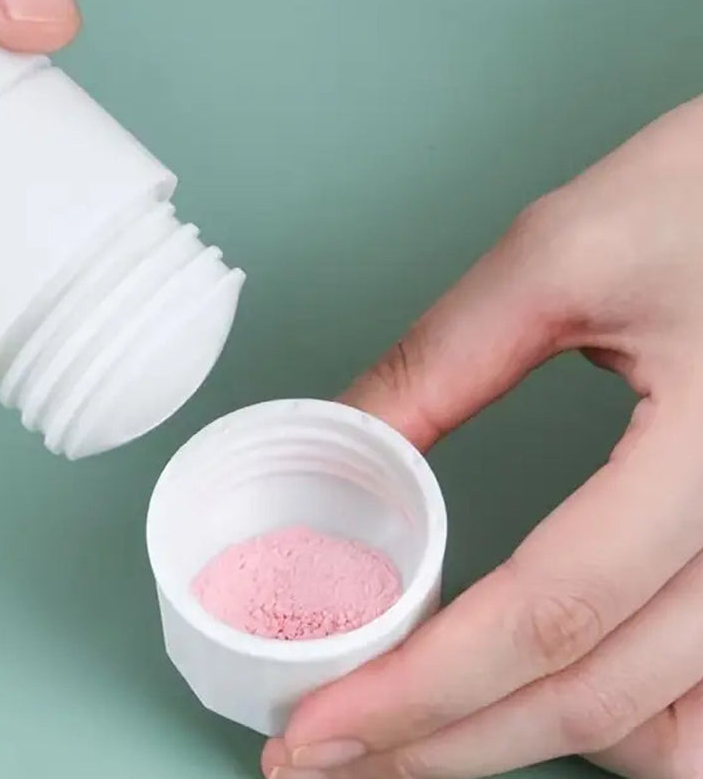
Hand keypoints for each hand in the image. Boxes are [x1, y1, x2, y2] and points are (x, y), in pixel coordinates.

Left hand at [263, 96, 702, 778]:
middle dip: (448, 745)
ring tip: (438, 719)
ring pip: (680, 734)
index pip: (549, 612)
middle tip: (336, 754)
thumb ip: (442, 362)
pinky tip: (563, 692)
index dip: (418, 689)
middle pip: (602, 700)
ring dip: (550, 742)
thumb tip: (345, 441)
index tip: (319, 729)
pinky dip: (635, 718)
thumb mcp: (557, 257)